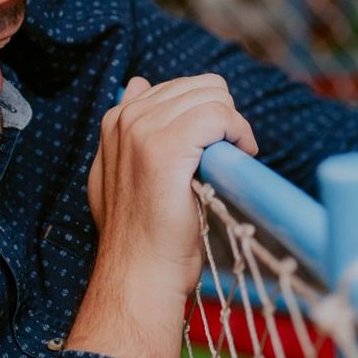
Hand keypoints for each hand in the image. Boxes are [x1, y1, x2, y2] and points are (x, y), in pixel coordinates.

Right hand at [70, 75, 257, 357]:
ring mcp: (144, 129)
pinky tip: (240, 156)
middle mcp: (128, 116)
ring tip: (231, 160)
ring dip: (234, 126)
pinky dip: (239, 132)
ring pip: (214, 96)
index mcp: (117, 119)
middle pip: (203, 86)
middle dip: (224, 117)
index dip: (208, 115)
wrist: (140, 273)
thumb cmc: (142, 235)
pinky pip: (219, 114)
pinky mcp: (166, 146)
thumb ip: (129, 132)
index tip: (213, 150)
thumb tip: (138, 84)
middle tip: (228, 156)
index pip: (181, 87)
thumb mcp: (119, 173)